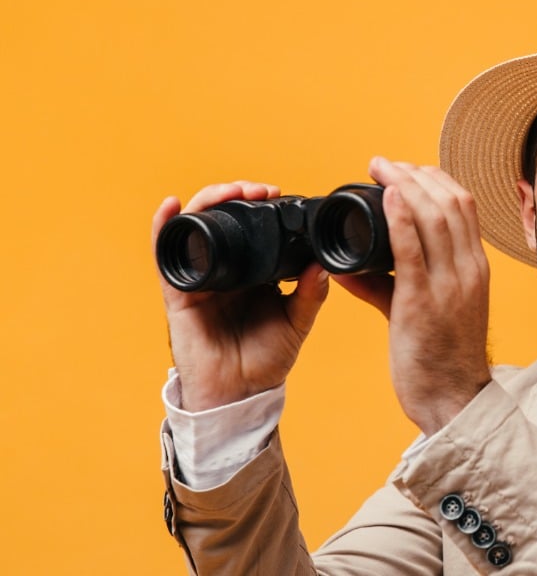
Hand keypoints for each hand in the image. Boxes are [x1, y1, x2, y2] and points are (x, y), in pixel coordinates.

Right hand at [151, 181, 330, 410]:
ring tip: (231, 191)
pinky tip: (173, 206)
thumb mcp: (297, 323)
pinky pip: (166, 255)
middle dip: (237, 195)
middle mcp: (224, 269)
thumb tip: (324, 266)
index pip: (251, 227)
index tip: (277, 192)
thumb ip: (311, 296)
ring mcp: (200, 277)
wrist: (239, 393)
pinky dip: (165, 227)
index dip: (259, 205)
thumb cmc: (266, 360)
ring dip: (209, 201)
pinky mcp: (179, 292)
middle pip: (222, 218)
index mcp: (252, 272)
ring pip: (195, 226)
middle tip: (261, 190)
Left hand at [335, 158, 491, 434]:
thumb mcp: (429, 310)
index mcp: (475, 269)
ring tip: (380, 170)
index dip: (435, 180)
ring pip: (436, 217)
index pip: (465, 207)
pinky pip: (413, 250)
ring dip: (406, 185)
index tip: (406, 171)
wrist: (453, 399)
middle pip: (451, 202)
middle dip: (417, 173)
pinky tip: (389, 197)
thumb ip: (390, 285)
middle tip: (384, 164)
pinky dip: (402, 217)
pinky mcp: (423, 302)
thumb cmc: (441, 359)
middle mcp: (468, 270)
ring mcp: (449, 285)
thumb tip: (351, 267)